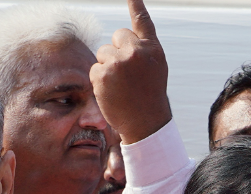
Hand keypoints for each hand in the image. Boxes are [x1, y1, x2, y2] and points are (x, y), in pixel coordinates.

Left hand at [89, 0, 171, 144]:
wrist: (146, 124)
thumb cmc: (150, 96)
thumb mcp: (155, 68)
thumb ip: (143, 49)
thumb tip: (123, 38)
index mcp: (152, 49)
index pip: (142, 21)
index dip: (135, 4)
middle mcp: (136, 52)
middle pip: (117, 36)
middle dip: (118, 51)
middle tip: (128, 75)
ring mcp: (118, 62)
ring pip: (104, 52)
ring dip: (108, 66)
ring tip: (121, 85)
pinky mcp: (103, 73)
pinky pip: (95, 68)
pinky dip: (100, 80)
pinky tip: (112, 92)